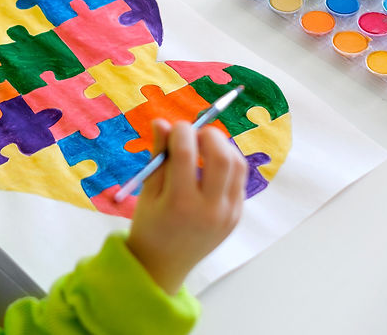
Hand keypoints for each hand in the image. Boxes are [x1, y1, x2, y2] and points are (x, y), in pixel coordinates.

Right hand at [126, 119, 247, 294]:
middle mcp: (209, 209)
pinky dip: (228, 165)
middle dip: (210, 135)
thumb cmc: (150, 225)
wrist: (164, 264)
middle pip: (222, 157)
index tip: (175, 127)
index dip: (182, 131)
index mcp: (180, 203)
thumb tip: (162, 122)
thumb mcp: (147, 190)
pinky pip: (239, 180)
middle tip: (196, 132)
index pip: (187, 154)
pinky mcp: (237, 216)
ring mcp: (228, 214)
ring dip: (223, 147)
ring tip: (205, 146)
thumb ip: (158, 155)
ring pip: (238, 166)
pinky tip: (211, 165)